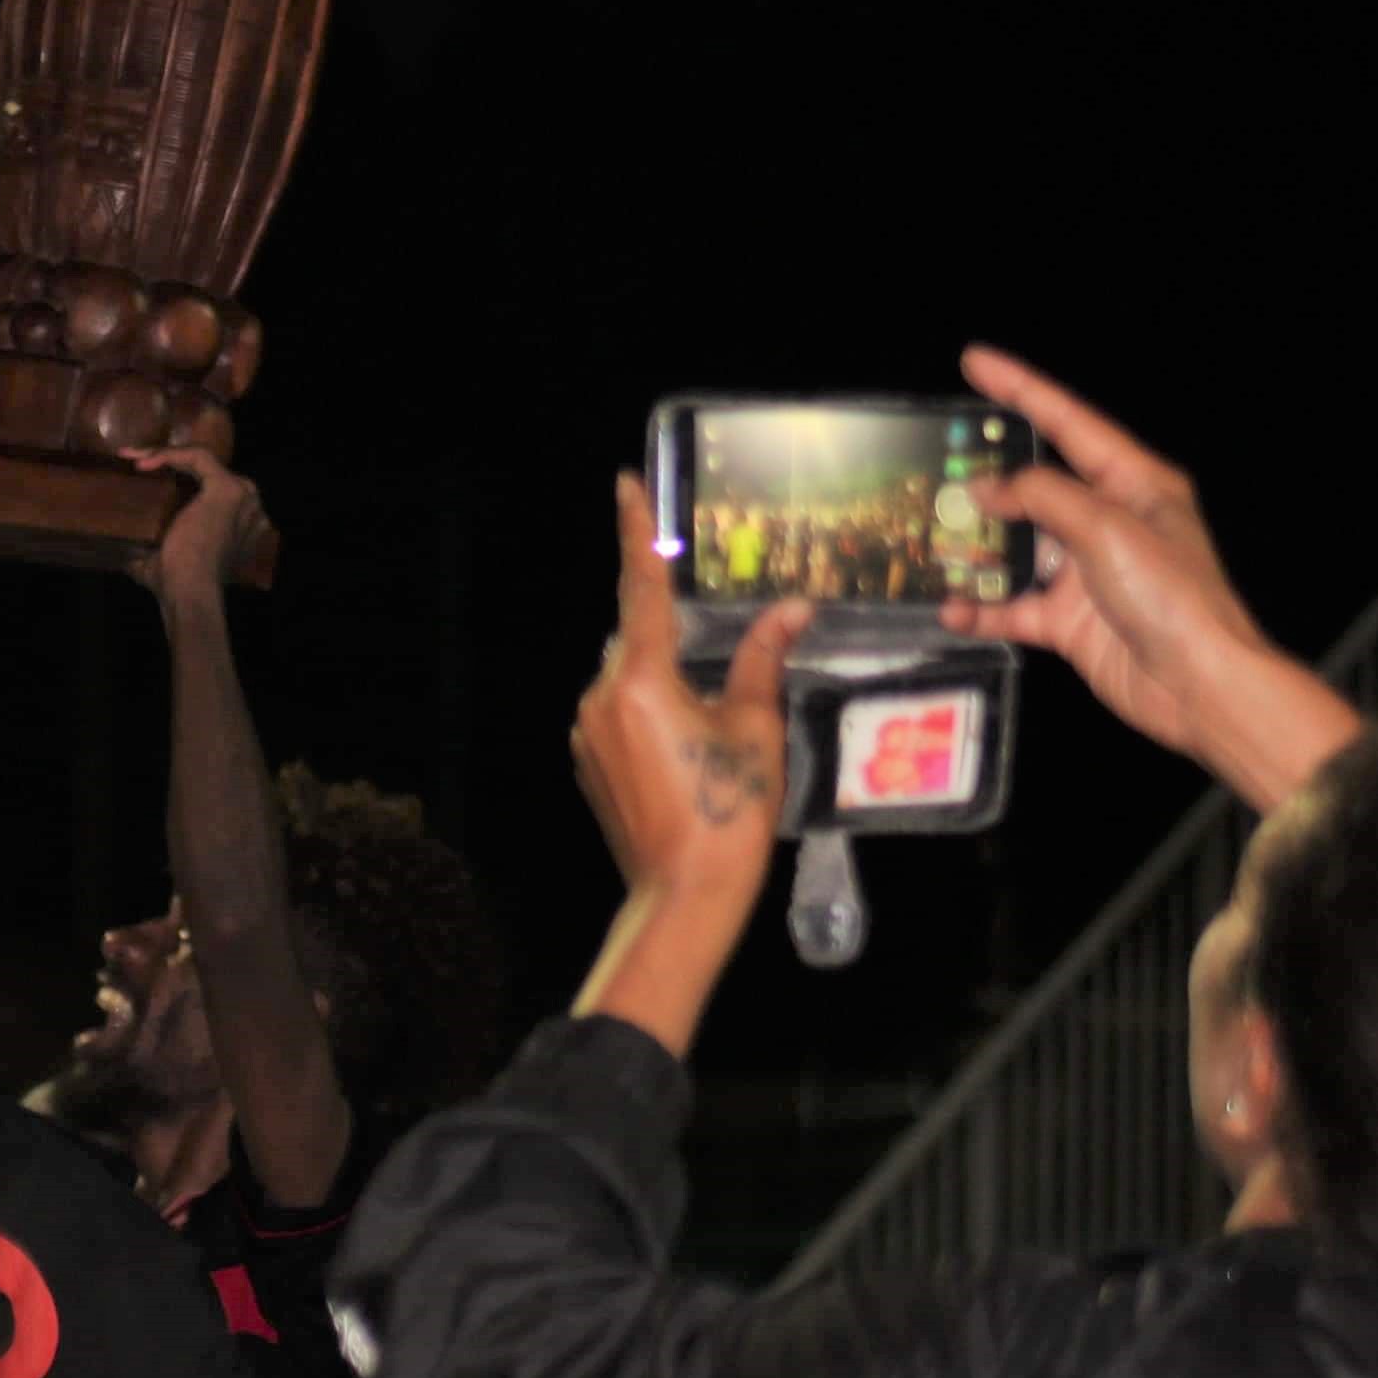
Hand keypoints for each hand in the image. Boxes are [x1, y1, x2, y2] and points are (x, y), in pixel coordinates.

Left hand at [122, 445, 279, 604]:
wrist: (189, 593)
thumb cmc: (176, 584)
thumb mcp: (162, 561)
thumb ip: (152, 552)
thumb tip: (124, 550)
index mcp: (240, 523)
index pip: (208, 488)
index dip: (176, 477)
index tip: (142, 476)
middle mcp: (248, 506)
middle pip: (205, 471)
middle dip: (170, 462)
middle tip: (137, 463)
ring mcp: (242, 495)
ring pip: (200, 460)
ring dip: (165, 455)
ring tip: (132, 458)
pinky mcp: (227, 489)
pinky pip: (198, 457)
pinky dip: (169, 455)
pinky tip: (142, 462)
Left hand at [572, 476, 808, 907]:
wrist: (683, 892)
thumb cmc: (729, 812)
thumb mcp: (755, 728)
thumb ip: (764, 660)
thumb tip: (792, 609)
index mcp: (640, 680)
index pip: (642, 589)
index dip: (637, 533)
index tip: (625, 485)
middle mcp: (600, 697)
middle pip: (636, 638)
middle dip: (673, 632)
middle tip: (716, 650)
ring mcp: (586, 732)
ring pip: (626, 677)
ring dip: (663, 678)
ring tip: (710, 724)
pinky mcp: (587, 761)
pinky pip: (617, 713)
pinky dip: (650, 711)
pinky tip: (686, 746)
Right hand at [941, 345, 1354, 801]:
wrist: (1197, 685)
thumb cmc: (1172, 596)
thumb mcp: (1108, 529)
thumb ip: (1042, 498)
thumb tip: (986, 488)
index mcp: (1133, 484)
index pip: (1068, 422)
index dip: (1021, 389)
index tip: (975, 361)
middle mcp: (1107, 521)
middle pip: (1032, 486)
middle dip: (982, 479)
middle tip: (929, 466)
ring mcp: (1084, 572)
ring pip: (1013, 548)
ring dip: (973, 549)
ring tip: (926, 539)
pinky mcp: (1066, 620)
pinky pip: (1009, 607)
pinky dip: (979, 608)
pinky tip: (950, 607)